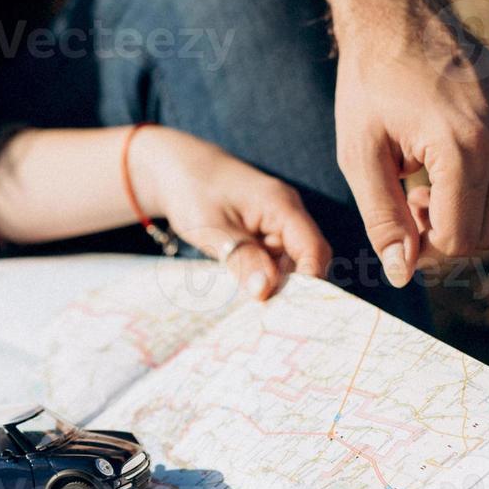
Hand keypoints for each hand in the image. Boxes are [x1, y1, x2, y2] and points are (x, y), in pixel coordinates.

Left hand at [133, 126, 331, 299]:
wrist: (175, 169)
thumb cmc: (192, 190)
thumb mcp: (212, 228)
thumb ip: (242, 258)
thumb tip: (266, 293)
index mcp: (282, 206)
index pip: (313, 249)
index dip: (310, 282)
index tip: (292, 312)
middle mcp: (287, 215)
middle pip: (306, 260)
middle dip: (293, 290)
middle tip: (271, 318)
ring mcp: (276, 225)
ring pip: (289, 265)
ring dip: (276, 286)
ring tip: (257, 311)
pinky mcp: (263, 234)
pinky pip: (272, 262)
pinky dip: (263, 278)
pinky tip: (249, 295)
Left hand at [333, 7, 488, 286]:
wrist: (401, 19)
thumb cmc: (370, 84)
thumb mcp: (359, 156)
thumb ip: (382, 220)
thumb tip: (402, 275)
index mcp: (464, 145)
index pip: (461, 238)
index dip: (424, 248)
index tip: (398, 218)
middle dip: (448, 235)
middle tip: (410, 200)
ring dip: (473, 220)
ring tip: (429, 187)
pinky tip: (457, 176)